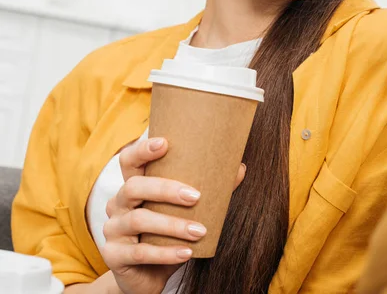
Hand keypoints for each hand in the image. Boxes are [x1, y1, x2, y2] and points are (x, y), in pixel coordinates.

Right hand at [101, 137, 245, 293]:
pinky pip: (139, 252)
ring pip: (138, 220)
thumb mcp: (185, 212)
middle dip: (166, 189)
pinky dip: (166, 253)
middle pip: (133, 186)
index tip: (165, 143)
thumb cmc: (167, 236)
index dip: (142, 150)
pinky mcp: (113, 256)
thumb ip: (208, 191)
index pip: (129, 160)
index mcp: (133, 186)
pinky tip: (187, 253)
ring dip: (172, 225)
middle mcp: (118, 204)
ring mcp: (113, 229)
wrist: (147, 276)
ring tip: (199, 231)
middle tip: (196, 196)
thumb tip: (239, 168)